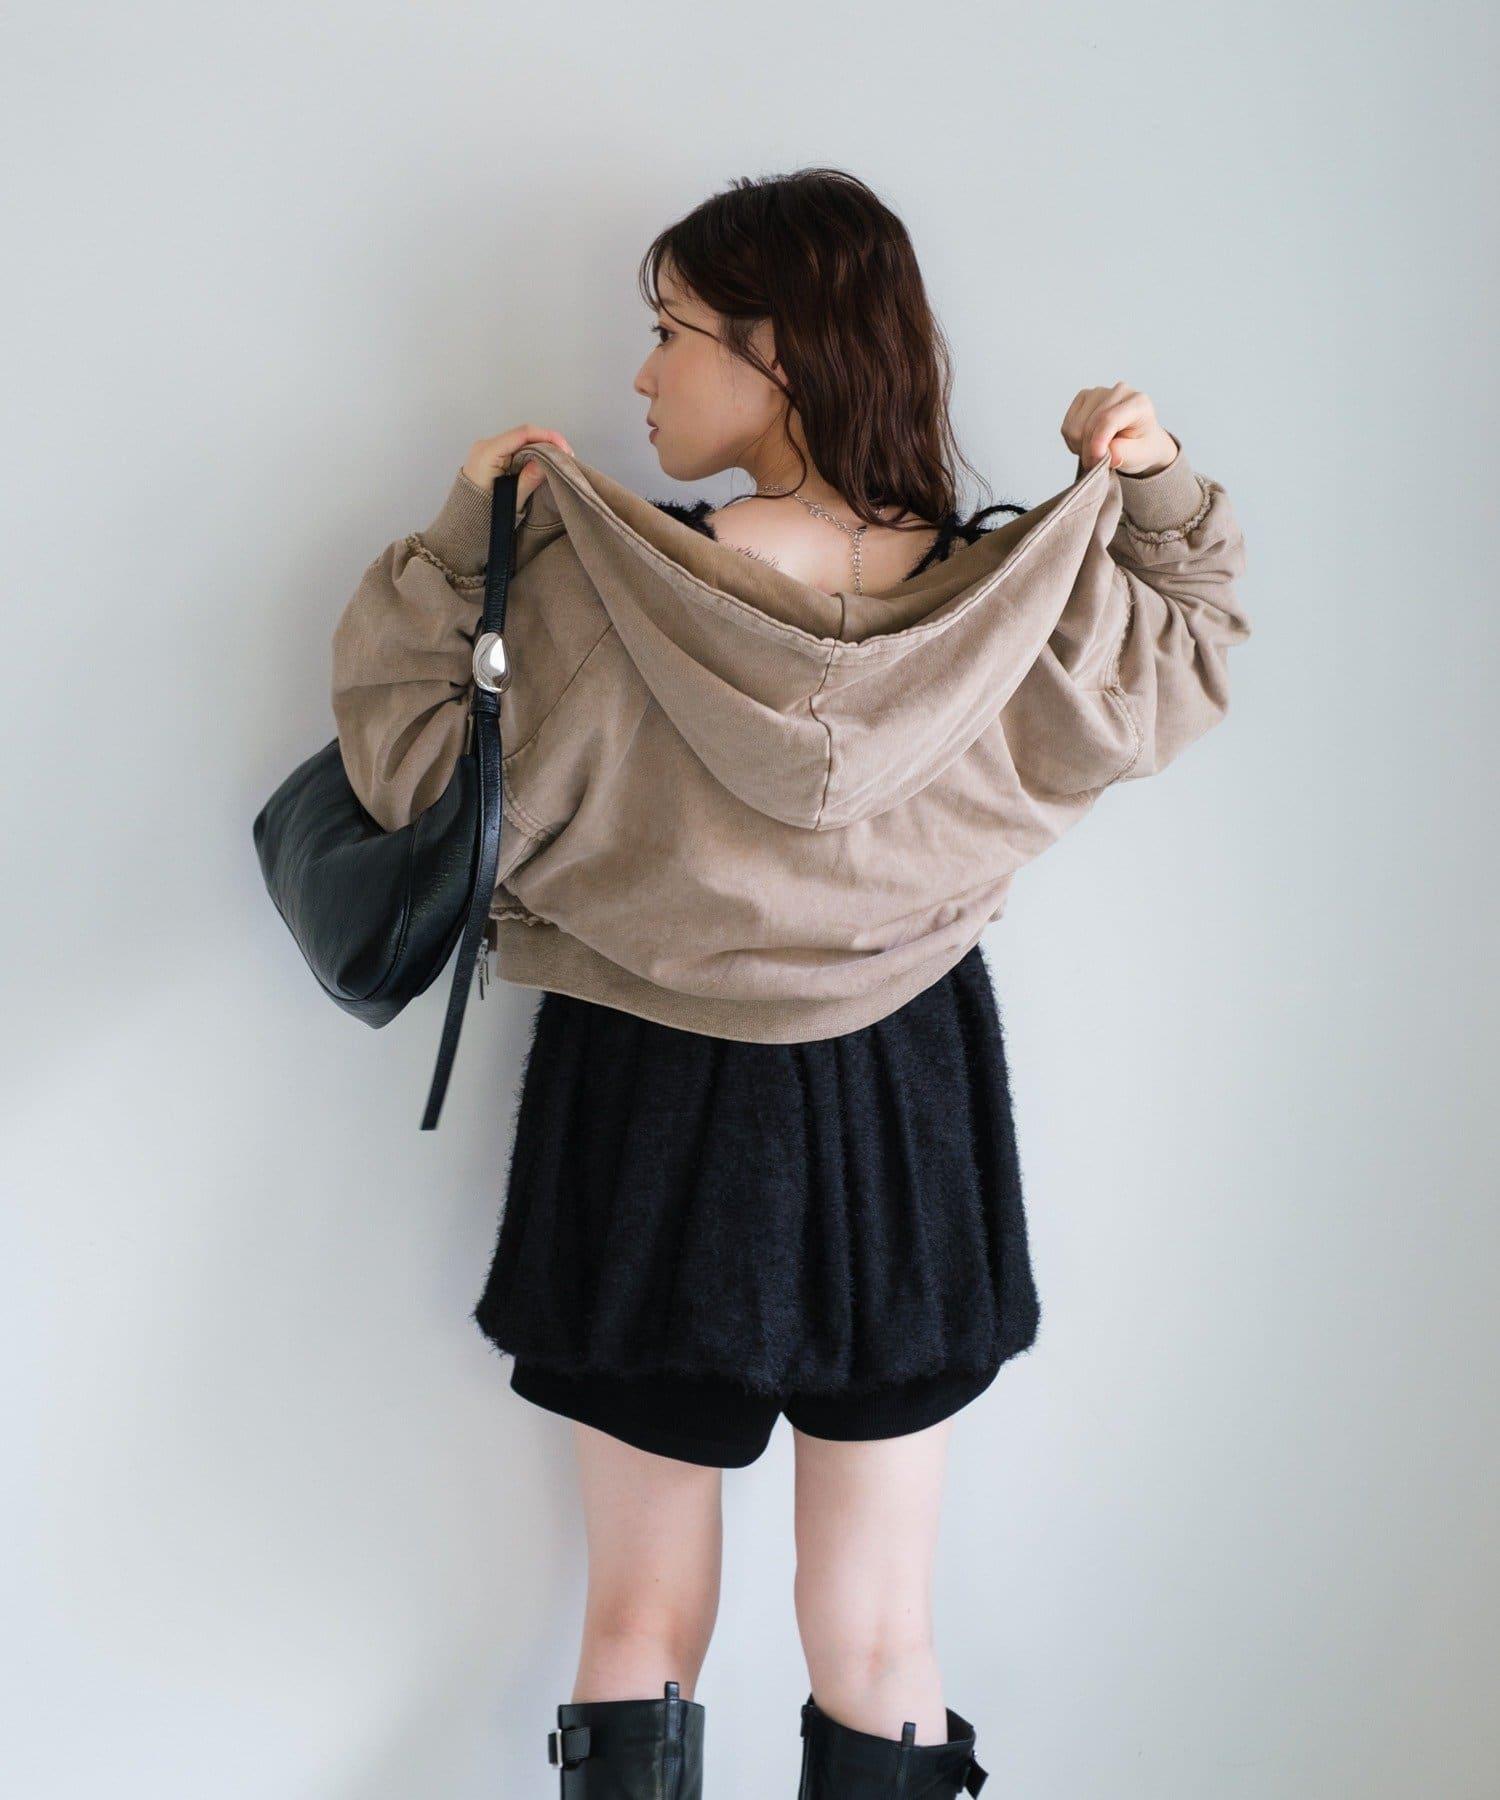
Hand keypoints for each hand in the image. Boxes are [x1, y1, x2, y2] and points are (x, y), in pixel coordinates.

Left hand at [462, 425, 576, 512]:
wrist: (463, 526)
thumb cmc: (483, 516)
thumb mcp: (511, 499)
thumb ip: (529, 479)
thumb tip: (548, 462)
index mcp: (487, 453)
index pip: (522, 434)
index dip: (548, 437)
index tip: (566, 449)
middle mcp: (486, 446)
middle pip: (523, 435)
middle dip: (547, 443)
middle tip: (567, 458)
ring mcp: (488, 450)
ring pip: (521, 441)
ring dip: (541, 449)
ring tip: (559, 462)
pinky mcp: (491, 457)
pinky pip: (515, 449)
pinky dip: (531, 454)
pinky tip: (544, 464)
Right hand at [1060, 384, 1176, 475]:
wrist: (1137, 441)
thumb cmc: (1141, 446)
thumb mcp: (1141, 455)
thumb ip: (1124, 453)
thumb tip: (1106, 452)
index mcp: (1138, 402)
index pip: (1109, 419)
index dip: (1098, 442)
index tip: (1096, 461)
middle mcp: (1119, 391)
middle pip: (1089, 424)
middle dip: (1090, 450)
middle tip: (1098, 463)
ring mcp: (1099, 392)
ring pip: (1075, 427)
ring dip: (1081, 447)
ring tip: (1095, 451)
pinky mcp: (1083, 398)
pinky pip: (1067, 426)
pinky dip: (1073, 442)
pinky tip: (1087, 443)